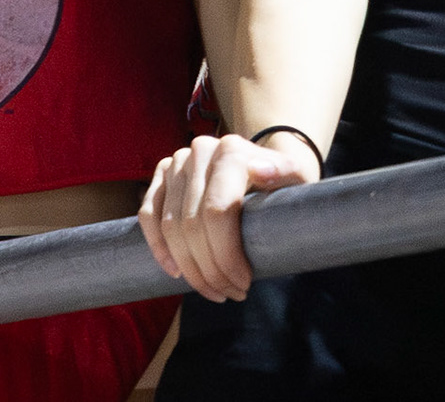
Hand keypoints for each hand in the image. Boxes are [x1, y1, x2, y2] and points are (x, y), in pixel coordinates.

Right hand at [138, 134, 316, 301]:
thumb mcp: (296, 177)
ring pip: (169, 225)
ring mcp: (176, 162)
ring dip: (187, 266)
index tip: (244, 283)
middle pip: (191, 223)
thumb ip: (284, 172)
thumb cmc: (283, 182)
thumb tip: (260, 171)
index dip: (226, 254)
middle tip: (229, 294)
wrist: (264, 164)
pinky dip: (158, 246)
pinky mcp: (160, 174)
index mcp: (231, 151)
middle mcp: (198, 151)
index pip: (217, 211)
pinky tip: (175, 270)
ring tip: (211, 289)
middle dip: (208, 268)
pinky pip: (149, 214)